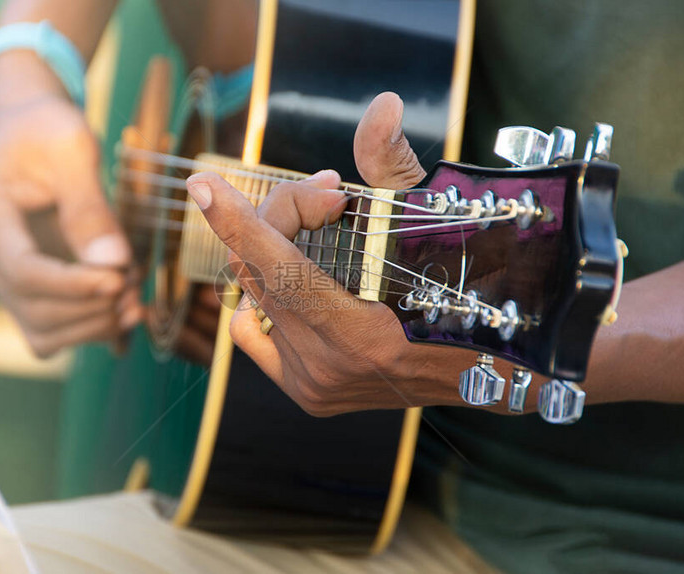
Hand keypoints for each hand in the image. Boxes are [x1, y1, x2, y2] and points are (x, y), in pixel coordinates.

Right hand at [0, 94, 142, 357]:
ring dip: (94, 325)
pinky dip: (88, 329)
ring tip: (134, 296)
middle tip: (135, 284)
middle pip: (34, 311)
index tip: (120, 280)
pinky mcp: (23, 289)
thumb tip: (112, 262)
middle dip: (92, 307)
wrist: (25, 130)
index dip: (75, 286)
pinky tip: (121, 307)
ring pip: (42, 333)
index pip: (23, 272)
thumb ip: (90, 206)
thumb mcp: (71, 147)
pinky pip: (51, 332)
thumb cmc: (45, 130)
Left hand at [185, 93, 481, 415]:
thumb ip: (395, 165)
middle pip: (263, 269)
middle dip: (283, 216)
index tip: (202, 186)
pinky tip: (289, 281)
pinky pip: (251, 332)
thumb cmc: (465, 293)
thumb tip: (383, 105)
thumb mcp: (433, 224)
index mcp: (362, 332)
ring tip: (317, 232)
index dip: (236, 220)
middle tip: (327, 196)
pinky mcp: (305, 394)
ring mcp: (312, 384)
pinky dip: (262, 297)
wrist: (482, 373)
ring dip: (272, 252)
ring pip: (252, 296)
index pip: (279, 266)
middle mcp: (328, 365)